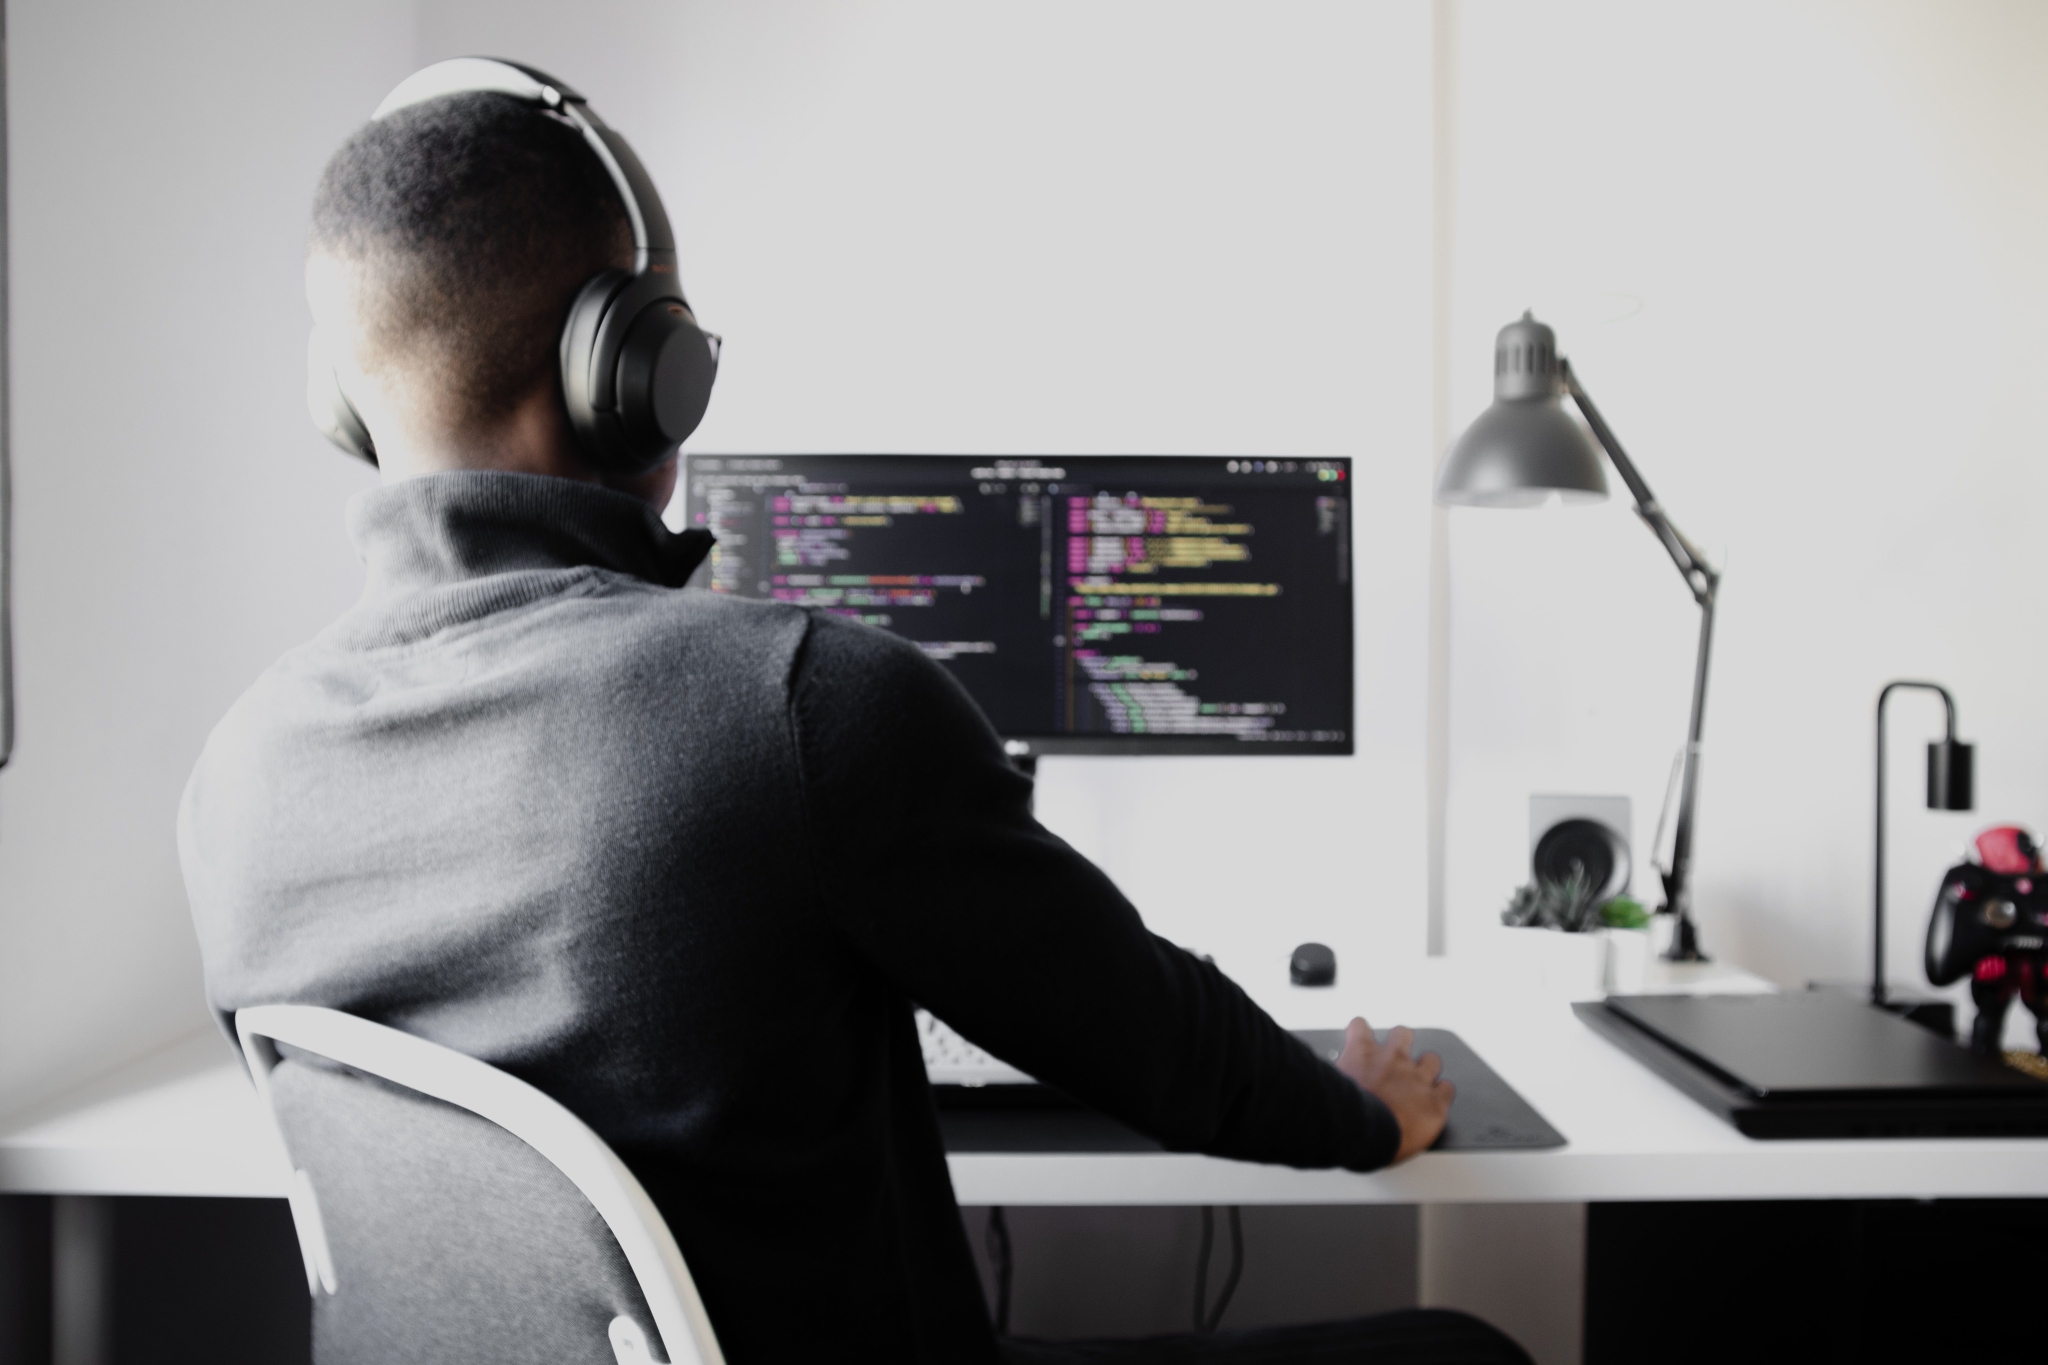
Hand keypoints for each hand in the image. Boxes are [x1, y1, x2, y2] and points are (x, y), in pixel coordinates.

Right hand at [1334, 1017, 1452, 1162]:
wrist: (1364, 1135)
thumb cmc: (1343, 1117)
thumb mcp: (1331, 1086)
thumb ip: (1337, 1077)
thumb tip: (1328, 1079)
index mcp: (1362, 1054)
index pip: (1360, 1026)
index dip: (1360, 1032)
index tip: (1360, 1038)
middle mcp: (1393, 1059)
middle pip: (1403, 1033)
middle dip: (1400, 1043)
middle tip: (1395, 1058)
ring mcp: (1417, 1078)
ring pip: (1431, 1059)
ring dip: (1425, 1068)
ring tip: (1418, 1082)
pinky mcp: (1435, 1101)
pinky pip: (1447, 1088)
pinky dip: (1441, 1093)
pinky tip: (1433, 1101)